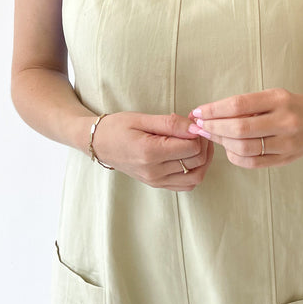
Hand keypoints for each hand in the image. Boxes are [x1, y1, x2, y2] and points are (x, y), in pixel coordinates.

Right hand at [91, 111, 213, 190]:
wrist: (99, 143)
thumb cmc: (118, 127)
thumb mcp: (142, 118)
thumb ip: (170, 124)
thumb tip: (195, 127)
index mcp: (149, 153)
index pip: (191, 148)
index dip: (198, 133)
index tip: (193, 122)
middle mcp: (154, 172)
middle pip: (196, 162)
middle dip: (203, 144)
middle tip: (197, 129)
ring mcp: (156, 181)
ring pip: (195, 177)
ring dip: (203, 160)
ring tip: (198, 143)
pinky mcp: (157, 184)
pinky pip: (186, 185)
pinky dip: (195, 172)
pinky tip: (190, 156)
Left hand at [187, 88, 302, 167]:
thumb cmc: (292, 106)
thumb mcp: (273, 96)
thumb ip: (247, 105)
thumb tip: (210, 114)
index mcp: (279, 99)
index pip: (238, 104)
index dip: (214, 109)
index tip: (198, 111)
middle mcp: (285, 121)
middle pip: (239, 128)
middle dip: (213, 127)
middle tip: (198, 126)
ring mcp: (287, 143)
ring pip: (244, 148)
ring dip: (221, 143)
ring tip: (210, 136)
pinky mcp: (286, 159)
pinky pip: (253, 162)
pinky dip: (235, 157)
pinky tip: (228, 149)